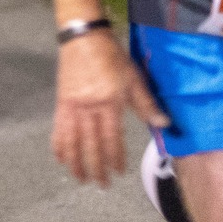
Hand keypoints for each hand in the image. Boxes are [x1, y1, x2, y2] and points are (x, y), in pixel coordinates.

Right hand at [51, 29, 169, 186]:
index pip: (111, 138)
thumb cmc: (112, 56)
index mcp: (108, 102)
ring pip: (71, 141)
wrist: (83, 37)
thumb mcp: (133, 77)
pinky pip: (58, 129)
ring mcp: (71, 106)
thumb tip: (164, 125)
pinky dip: (58, 145)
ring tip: (79, 178)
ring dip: (75, 162)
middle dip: (96, 166)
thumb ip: (147, 104)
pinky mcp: (61, 103)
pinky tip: (60, 158)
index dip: (115, 157)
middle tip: (101, 184)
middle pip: (90, 144)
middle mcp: (88, 108)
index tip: (119, 172)